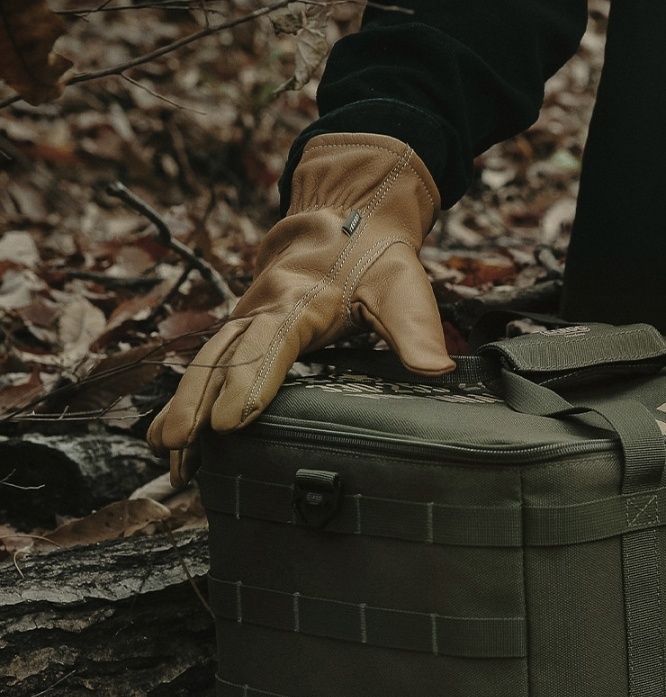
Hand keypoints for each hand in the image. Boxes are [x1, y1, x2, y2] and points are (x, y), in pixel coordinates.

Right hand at [147, 133, 452, 486]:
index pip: (269, 345)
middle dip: (198, 404)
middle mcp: (263, 308)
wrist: (349, 214)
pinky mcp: (245, 327)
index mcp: (300, 300)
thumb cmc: (374, 256)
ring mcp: (248, 317)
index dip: (250, 385)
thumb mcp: (402, 287)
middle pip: (222, 358)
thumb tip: (436, 369)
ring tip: (165, 451)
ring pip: (206, 362)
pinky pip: (208, 363)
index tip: (231, 423)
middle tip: (182, 446)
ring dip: (183, 406)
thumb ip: (415, 329)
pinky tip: (172, 433)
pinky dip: (188, 397)